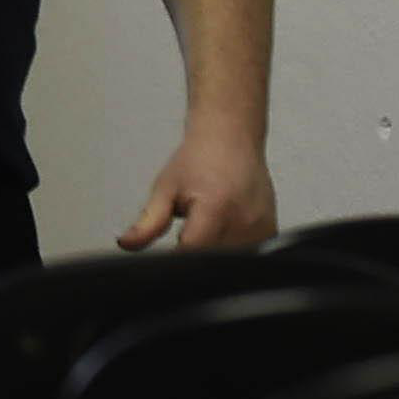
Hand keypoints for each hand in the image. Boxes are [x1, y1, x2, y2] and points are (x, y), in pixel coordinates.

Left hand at [119, 124, 277, 250]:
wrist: (231, 136)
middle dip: (194, 258)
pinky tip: (223, 231)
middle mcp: (243, 221)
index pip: (192, 254)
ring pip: (230, 262)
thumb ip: (148, 222)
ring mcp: (261, 228)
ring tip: (206, 227)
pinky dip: (232, 251)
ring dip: (213, 255)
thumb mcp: (165, 188)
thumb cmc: (199, 159)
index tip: (167, 259)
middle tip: (186, 235)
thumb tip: (126, 245)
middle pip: (212, 262)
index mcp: (216, 210)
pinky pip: (248, 255)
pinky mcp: (271, 232)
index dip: (175, 261)